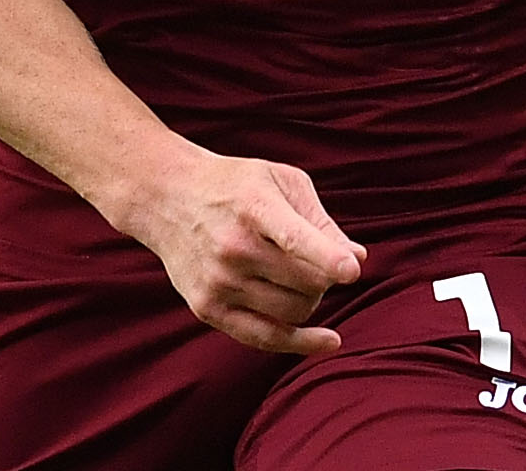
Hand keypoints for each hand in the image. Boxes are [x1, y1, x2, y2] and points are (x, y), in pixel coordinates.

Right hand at [116, 145, 365, 355]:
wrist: (168, 198)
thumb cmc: (237, 186)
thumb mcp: (280, 181)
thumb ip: (319, 219)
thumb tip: (357, 258)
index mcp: (253, 206)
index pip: (293, 237)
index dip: (326, 256)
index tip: (352, 271)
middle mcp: (233, 246)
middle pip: (304, 280)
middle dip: (327, 275)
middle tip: (320, 261)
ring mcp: (218, 281)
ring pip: (293, 310)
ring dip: (313, 299)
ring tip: (303, 278)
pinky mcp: (208, 308)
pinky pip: (264, 337)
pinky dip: (300, 342)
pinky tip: (329, 341)